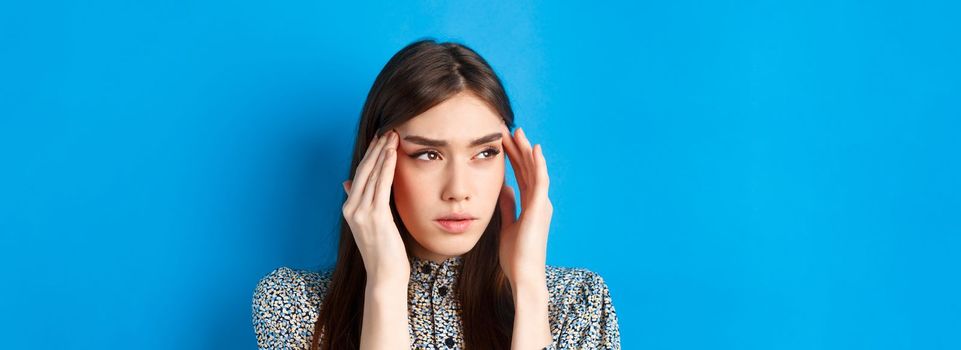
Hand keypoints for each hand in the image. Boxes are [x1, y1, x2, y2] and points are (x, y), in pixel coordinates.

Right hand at [342, 130, 409, 283]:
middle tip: (387, 130)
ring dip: (382, 153)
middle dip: (375, 148)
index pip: (359, 175)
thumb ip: (360, 202)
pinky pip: (381, 185)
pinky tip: (392, 154)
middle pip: (363, 170)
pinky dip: (386, 167)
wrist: (385, 275)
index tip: (379, 139)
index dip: (369, 155)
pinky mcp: (374, 216)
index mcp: (349, 209)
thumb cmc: (383, 251)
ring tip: (392, 136)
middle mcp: (351, 208)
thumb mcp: (370, 224)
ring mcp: (361, 212)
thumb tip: (348, 183)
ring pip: (372, 175)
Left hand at [498, 126, 552, 289]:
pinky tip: (533, 148)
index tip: (502, 143)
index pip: (521, 175)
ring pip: (534, 170)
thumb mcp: (507, 226)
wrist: (524, 274)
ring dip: (525, 150)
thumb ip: (508, 207)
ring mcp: (541, 204)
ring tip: (517, 132)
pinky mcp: (540, 208)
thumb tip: (505, 189)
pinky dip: (537, 164)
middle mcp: (539, 202)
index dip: (513, 158)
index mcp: (530, 205)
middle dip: (518, 149)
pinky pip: (540, 181)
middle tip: (507, 129)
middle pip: (528, 169)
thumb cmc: (516, 256)